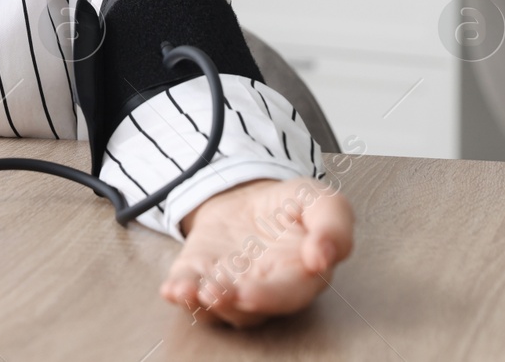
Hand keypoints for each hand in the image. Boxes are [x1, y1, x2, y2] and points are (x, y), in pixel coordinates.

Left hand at [160, 177, 353, 327]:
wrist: (249, 194)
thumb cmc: (291, 206)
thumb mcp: (322, 201)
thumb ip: (334, 226)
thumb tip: (323, 257)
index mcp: (299, 278)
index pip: (288, 296)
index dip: (270, 297)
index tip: (251, 293)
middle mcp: (262, 290)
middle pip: (249, 311)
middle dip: (232, 304)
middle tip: (217, 293)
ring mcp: (228, 284)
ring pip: (217, 308)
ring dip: (204, 303)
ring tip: (194, 290)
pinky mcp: (198, 273)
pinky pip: (188, 290)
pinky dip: (179, 292)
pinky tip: (171, 290)